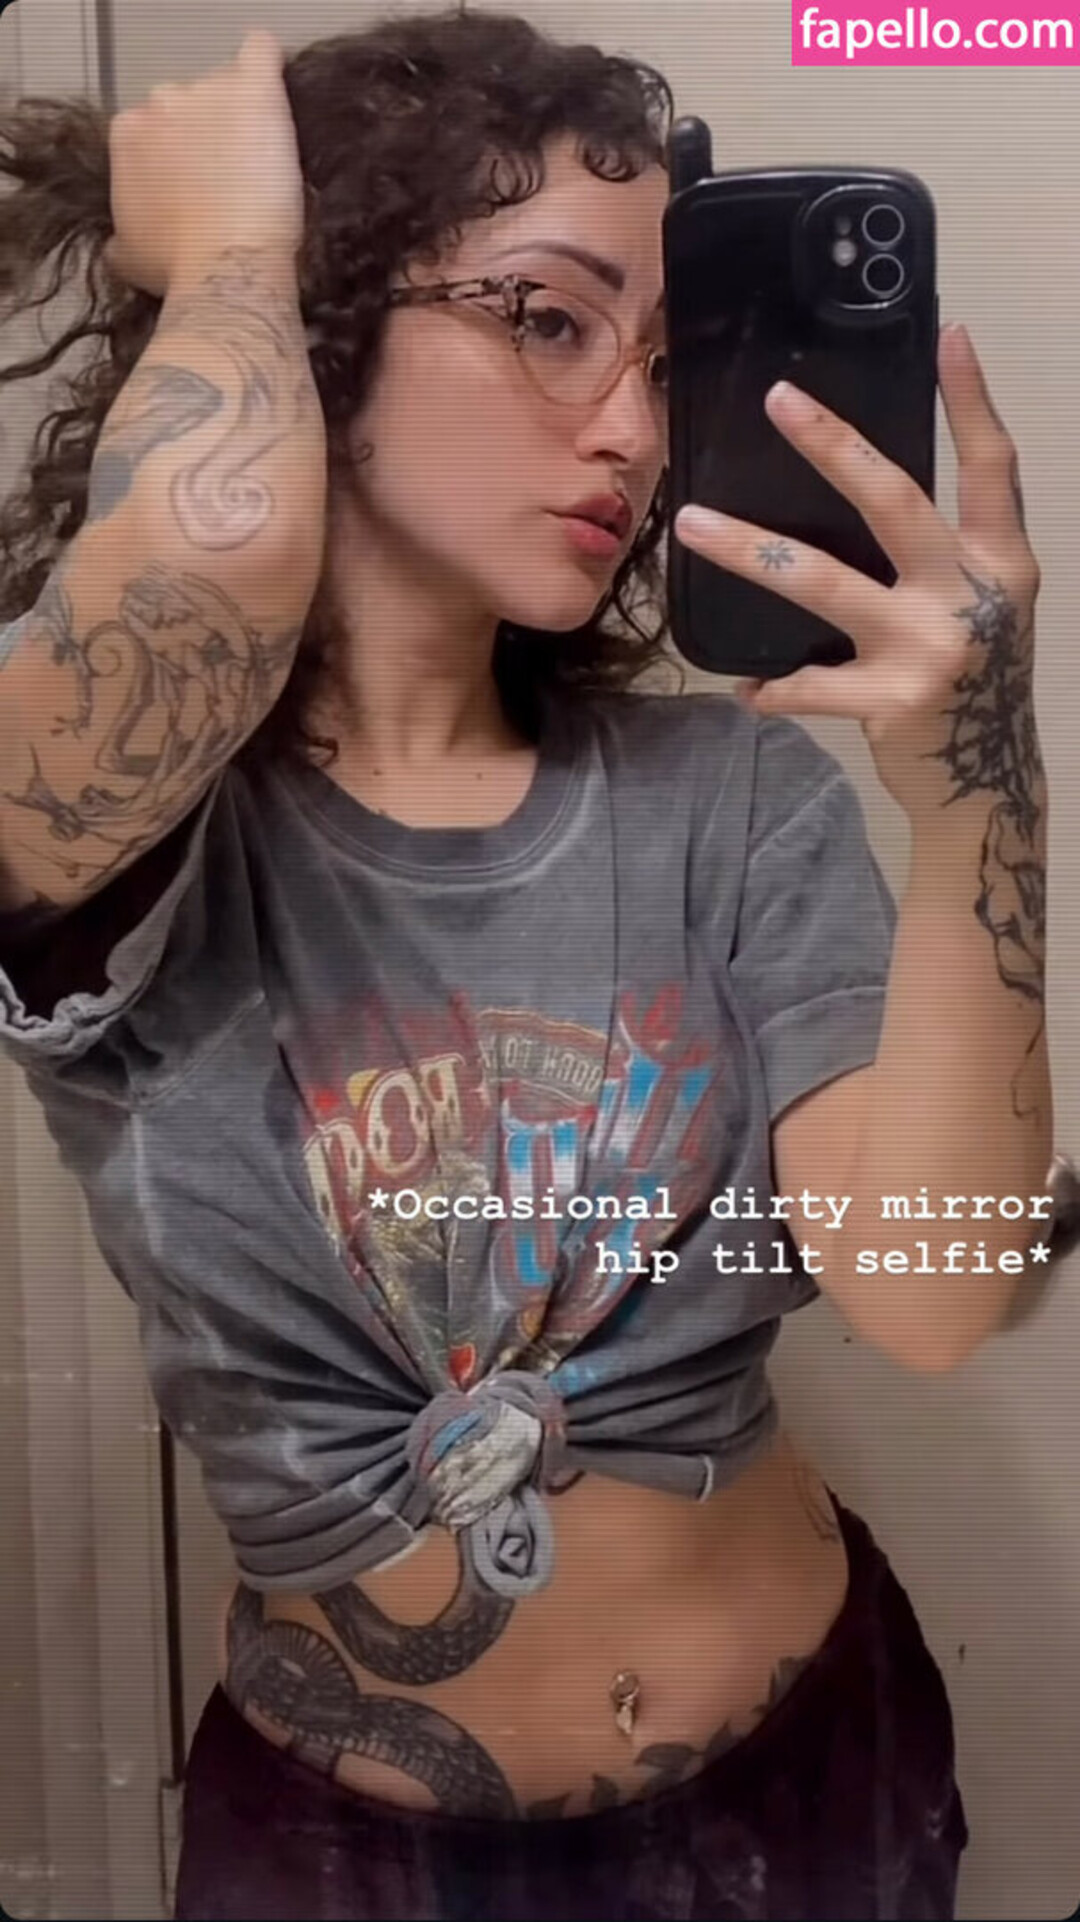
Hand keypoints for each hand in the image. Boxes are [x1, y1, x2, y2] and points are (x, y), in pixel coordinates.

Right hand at [104, 27, 304, 298]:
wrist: (225, 270)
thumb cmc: (178, 270)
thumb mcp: (128, 257)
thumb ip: (121, 233)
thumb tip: (119, 240)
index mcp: (128, 136)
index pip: (152, 127)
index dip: (178, 155)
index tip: (198, 182)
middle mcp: (159, 103)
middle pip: (188, 103)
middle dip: (208, 133)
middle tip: (232, 177)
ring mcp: (207, 92)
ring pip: (227, 86)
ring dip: (240, 115)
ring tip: (261, 161)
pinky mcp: (254, 91)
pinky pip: (261, 53)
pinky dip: (266, 64)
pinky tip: (274, 88)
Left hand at [673, 324, 1043, 833]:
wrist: (984, 785)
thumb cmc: (972, 681)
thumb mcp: (980, 605)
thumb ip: (941, 553)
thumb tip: (859, 487)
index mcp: (1001, 561)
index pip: (991, 466)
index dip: (972, 400)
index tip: (950, 334)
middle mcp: (972, 596)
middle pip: (895, 502)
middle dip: (834, 446)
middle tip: (780, 399)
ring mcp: (931, 648)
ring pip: (825, 584)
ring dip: (750, 551)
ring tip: (691, 524)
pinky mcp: (891, 702)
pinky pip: (810, 685)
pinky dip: (773, 688)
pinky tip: (747, 691)